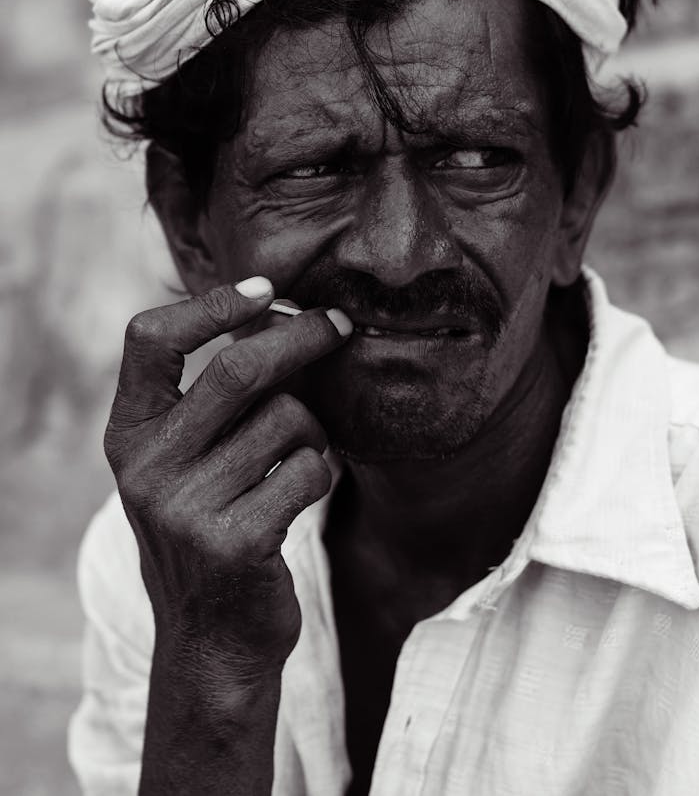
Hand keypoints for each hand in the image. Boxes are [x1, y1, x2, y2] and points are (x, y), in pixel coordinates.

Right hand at [104, 277, 352, 683]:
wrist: (211, 639)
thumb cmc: (210, 526)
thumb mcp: (183, 461)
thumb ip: (209, 397)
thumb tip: (279, 309)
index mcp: (129, 435)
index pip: (150, 339)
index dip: (209, 304)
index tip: (264, 290)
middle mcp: (147, 467)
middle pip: (239, 369)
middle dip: (301, 336)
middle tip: (339, 325)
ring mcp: (187, 507)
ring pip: (288, 420)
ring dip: (313, 431)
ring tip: (296, 460)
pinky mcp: (234, 542)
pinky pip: (309, 470)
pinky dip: (320, 474)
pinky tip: (297, 498)